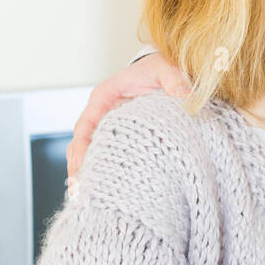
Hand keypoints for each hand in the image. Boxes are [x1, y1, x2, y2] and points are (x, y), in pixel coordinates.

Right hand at [67, 53, 189, 179]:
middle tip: (80, 191)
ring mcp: (110, 127)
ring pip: (90, 152)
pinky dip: (102, 171)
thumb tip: (185, 96)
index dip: (81, 147)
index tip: (82, 166)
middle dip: (78, 166)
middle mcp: (102, 114)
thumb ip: (174, 81)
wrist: (169, 70)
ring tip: (85, 197)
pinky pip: (107, 154)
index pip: (85, 125)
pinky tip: (103, 190)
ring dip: (87, 172)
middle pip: (81, 144)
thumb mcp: (167, 70)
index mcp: (104, 97)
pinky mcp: (122, 137)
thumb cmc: (163, 68)